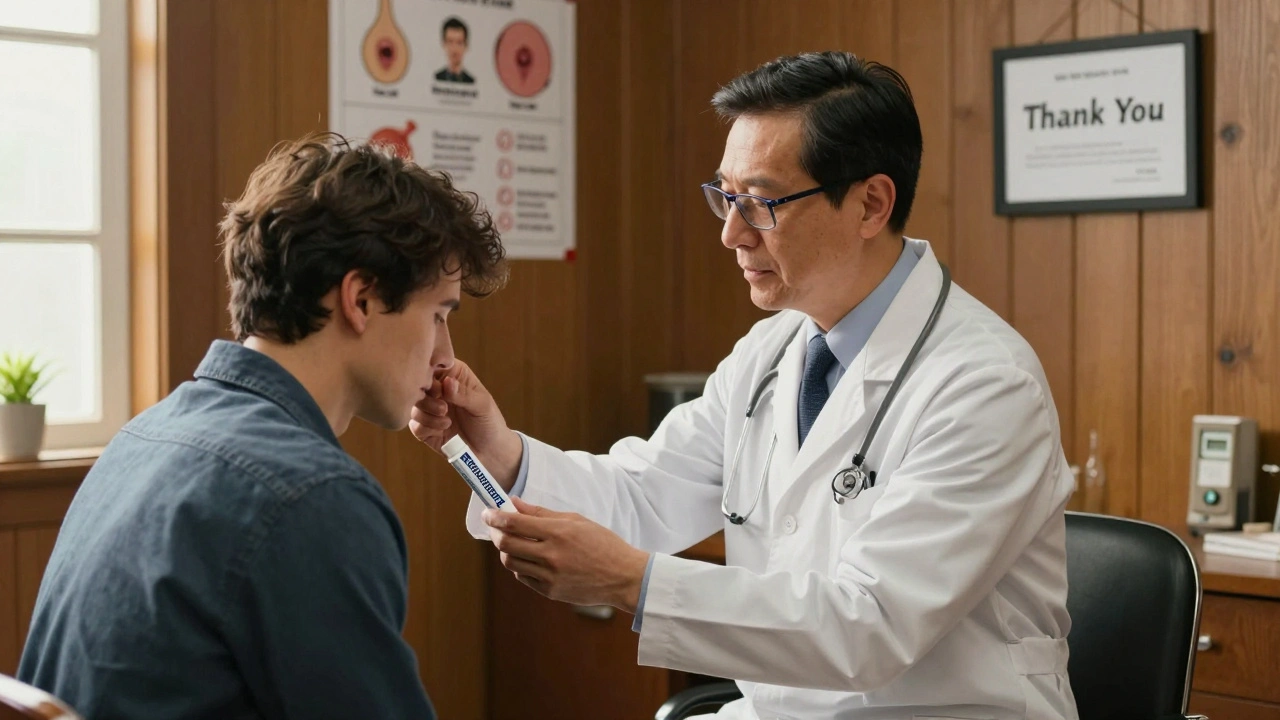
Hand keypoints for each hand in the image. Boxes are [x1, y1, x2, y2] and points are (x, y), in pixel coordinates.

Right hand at [410, 360, 522, 487]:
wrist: (489, 452)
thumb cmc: (489, 422)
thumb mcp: (482, 405)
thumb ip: (463, 393)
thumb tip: (447, 382)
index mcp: (453, 375)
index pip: (432, 364)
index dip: (430, 375)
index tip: (440, 390)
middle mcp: (438, 389)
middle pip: (417, 384)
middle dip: (427, 397)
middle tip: (444, 408)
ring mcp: (429, 408)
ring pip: (413, 404)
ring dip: (428, 413)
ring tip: (446, 419)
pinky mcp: (424, 427)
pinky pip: (413, 424)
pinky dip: (426, 427)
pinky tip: (443, 429)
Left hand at [484, 497, 649, 611]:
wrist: (623, 576)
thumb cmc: (602, 544)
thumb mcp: (575, 521)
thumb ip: (541, 514)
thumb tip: (514, 504)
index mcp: (559, 533)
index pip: (514, 523)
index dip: (495, 516)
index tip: (488, 512)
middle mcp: (551, 556)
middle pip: (506, 544)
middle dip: (495, 533)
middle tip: (496, 526)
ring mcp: (549, 577)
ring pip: (511, 562)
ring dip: (506, 550)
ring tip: (514, 542)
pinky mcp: (550, 592)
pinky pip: (523, 577)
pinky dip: (520, 566)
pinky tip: (530, 559)